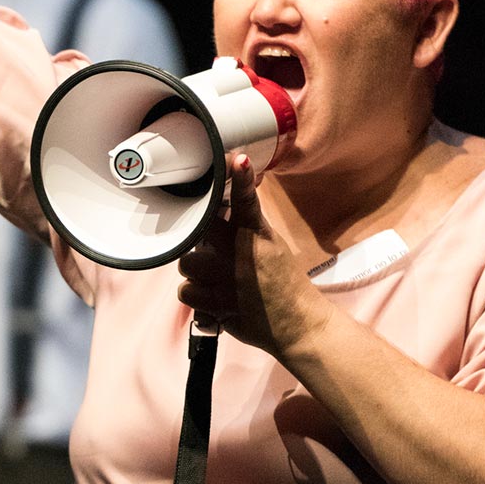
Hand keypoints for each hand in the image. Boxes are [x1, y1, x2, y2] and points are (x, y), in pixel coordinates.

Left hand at [176, 153, 326, 354]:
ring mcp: (227, 278)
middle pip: (199, 230)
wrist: (299, 324)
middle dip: (198, 239)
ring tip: (216, 281)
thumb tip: (218, 210)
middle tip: (212, 251)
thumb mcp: (270, 246)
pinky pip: (185, 291)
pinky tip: (213, 299)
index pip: (247, 200)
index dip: (240, 179)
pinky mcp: (216, 302)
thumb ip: (243, 227)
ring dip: (196, 273)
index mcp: (257, 234)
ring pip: (186, 264)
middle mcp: (241, 253)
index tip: (237, 160)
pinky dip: (195, 297)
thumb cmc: (282, 284)